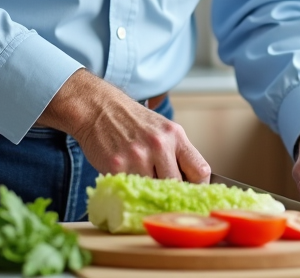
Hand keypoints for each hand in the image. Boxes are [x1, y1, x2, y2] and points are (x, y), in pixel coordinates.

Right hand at [37, 69, 210, 181]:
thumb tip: (190, 184)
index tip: (191, 192)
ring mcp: (138, 157)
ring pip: (153, 191)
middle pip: (177, 186)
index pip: (200, 170)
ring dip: (148, 190)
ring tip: (141, 179)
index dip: (198, 186)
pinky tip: (126, 176)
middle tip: (163, 191)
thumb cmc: (132, 121)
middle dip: (172, 192)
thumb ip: (177, 153)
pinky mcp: (117, 168)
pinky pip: (131, 189)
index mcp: (175, 135)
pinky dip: (130, 188)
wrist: (98, 108)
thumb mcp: (162, 129)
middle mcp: (159, 145)